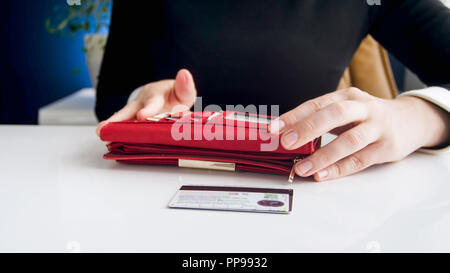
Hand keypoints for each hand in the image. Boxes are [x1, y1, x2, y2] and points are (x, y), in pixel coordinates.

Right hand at [96, 69, 196, 135]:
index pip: (152, 103)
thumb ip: (184, 86)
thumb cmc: (175, 95)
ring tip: (101, 135)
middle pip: (127, 112)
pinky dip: (118, 135)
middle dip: (116, 119)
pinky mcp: (134, 124)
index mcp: (154, 96)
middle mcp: (140, 104)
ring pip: (123, 121)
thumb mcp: (183, 91)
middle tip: (104, 127)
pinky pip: (126, 129)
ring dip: (112, 128)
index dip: (147, 110)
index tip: (141, 116)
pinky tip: (110, 143)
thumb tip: (184, 74)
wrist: (168, 96)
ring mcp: (135, 114)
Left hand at [269, 87, 449, 180]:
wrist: (411, 120)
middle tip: (287, 142)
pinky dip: (339, 169)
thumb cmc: (368, 117)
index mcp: (347, 96)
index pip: (316, 104)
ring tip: (301, 167)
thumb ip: (320, 120)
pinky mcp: (386, 148)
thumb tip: (286, 134)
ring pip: (348, 141)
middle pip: (335, 115)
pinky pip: (359, 160)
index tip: (273, 129)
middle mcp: (363, 108)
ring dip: (322, 156)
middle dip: (308, 128)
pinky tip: (322, 175)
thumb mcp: (346, 110)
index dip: (293, 116)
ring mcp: (377, 128)